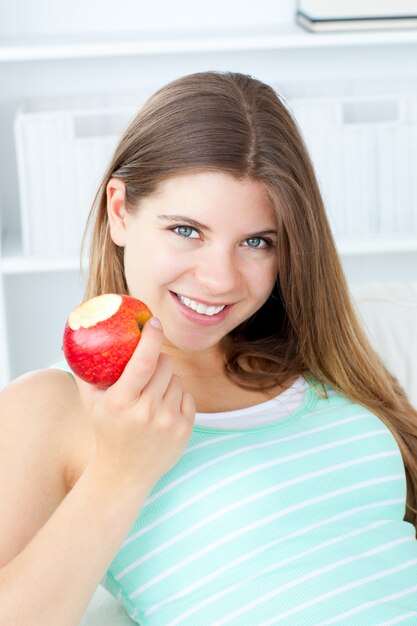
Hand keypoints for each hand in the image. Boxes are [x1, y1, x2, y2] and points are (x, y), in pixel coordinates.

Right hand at [75, 318, 195, 488]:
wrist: (125, 473)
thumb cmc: (106, 430)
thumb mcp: (91, 402)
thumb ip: (86, 371)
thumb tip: (81, 337)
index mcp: (120, 403)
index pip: (142, 362)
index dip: (151, 338)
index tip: (153, 322)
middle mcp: (146, 412)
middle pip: (165, 364)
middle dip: (158, 358)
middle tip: (148, 364)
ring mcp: (167, 422)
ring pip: (178, 378)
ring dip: (167, 379)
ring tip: (152, 394)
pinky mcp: (184, 430)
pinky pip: (187, 395)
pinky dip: (177, 395)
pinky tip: (162, 408)